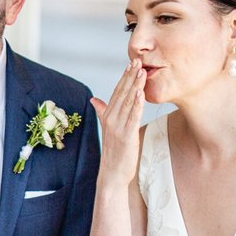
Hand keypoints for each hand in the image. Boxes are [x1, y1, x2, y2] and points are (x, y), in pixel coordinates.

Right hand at [91, 58, 146, 187]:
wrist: (111, 174)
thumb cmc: (113, 153)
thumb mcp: (108, 129)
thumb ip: (102, 112)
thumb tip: (94, 100)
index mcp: (108, 116)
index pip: (116, 92)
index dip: (124, 77)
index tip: (131, 63)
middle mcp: (111, 119)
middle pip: (122, 93)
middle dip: (130, 76)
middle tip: (137, 60)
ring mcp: (118, 128)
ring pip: (127, 102)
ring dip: (135, 86)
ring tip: (141, 72)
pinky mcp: (126, 136)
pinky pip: (132, 117)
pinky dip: (136, 105)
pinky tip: (140, 93)